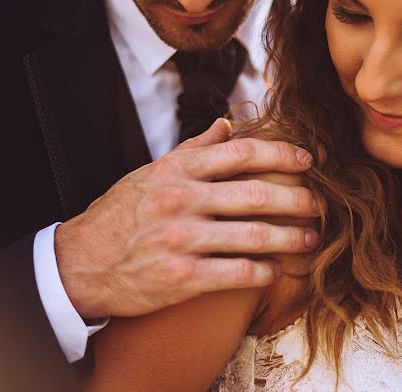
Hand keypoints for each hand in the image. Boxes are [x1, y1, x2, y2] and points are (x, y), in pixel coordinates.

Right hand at [54, 119, 319, 318]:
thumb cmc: (120, 215)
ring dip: (290, 237)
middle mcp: (181, 200)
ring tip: (310, 239)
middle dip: (298, 198)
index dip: (281, 154)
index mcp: (177, 170)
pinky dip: (263, 271)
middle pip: (257, 193)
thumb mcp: (151, 173)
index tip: (308, 160)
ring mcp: (181, 240)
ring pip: (254, 235)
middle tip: (321, 204)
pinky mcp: (181, 277)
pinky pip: (236, 272)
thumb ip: (193, 150)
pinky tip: (276, 270)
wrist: (79, 263)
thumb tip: (227, 124)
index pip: (241, 153)